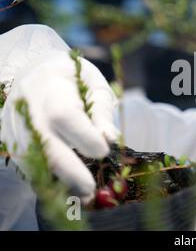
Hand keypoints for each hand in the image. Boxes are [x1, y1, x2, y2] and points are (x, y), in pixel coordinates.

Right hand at [1, 51, 118, 201]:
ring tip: (83, 195)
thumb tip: (111, 139)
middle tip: (91, 189)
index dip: (84, 137)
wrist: (34, 73)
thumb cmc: (72, 77)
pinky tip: (68, 188)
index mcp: (53, 89)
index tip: (104, 153)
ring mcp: (17, 129)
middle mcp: (30, 111)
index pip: (64, 116)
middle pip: (45, 145)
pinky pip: (30, 165)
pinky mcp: (12, 143)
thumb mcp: (93, 83)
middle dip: (70, 172)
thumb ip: (102, 111)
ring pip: (36, 161)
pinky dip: (49, 179)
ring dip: (60, 182)